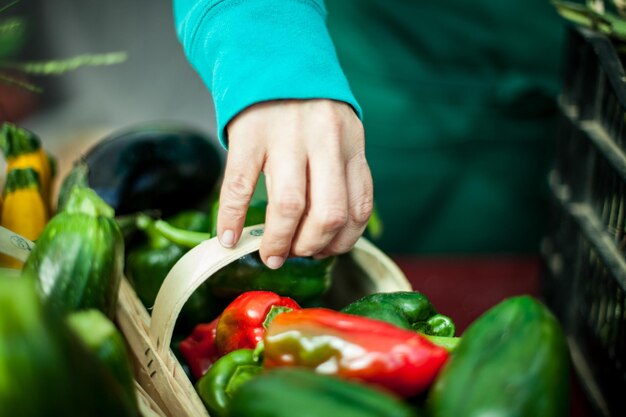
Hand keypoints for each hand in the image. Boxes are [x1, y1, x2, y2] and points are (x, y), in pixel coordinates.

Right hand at [217, 99, 372, 268]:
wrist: (272, 58)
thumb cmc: (307, 107)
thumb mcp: (339, 132)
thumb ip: (341, 172)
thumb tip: (329, 232)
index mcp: (350, 143)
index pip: (359, 207)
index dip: (342, 241)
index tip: (324, 252)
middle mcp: (324, 140)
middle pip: (328, 213)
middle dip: (311, 246)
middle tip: (295, 254)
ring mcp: (286, 137)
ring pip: (289, 207)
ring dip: (279, 242)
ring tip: (270, 255)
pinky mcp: (249, 134)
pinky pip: (239, 187)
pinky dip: (231, 219)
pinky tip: (228, 238)